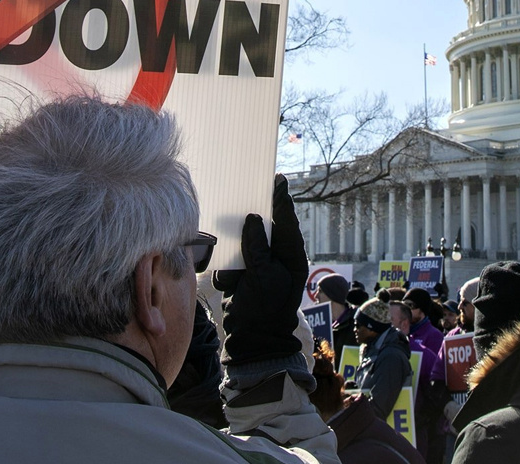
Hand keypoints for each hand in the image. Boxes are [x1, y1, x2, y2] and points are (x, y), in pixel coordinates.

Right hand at [213, 175, 307, 364]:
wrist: (252, 340)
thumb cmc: (266, 309)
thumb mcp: (264, 276)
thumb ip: (258, 247)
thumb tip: (252, 219)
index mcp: (291, 256)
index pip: (287, 221)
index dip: (281, 200)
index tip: (277, 179)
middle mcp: (277, 257)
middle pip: (266, 227)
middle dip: (255, 215)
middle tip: (248, 191)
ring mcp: (259, 265)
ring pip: (247, 240)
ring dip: (237, 241)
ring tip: (229, 227)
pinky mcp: (243, 274)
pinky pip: (233, 257)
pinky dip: (228, 263)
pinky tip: (228, 276)